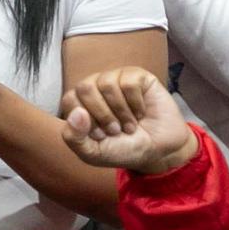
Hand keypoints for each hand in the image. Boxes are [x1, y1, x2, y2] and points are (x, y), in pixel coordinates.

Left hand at [61, 66, 198, 175]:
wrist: (158, 152)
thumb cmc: (123, 149)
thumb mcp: (93, 153)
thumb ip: (74, 138)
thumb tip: (76, 113)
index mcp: (80, 102)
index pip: (70, 100)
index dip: (86, 121)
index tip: (101, 136)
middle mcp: (95, 87)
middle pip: (85, 88)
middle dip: (103, 115)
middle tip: (116, 130)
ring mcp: (116, 79)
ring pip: (107, 84)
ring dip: (121, 112)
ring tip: (130, 125)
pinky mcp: (137, 77)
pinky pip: (129, 83)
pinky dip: (136, 104)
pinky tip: (141, 113)